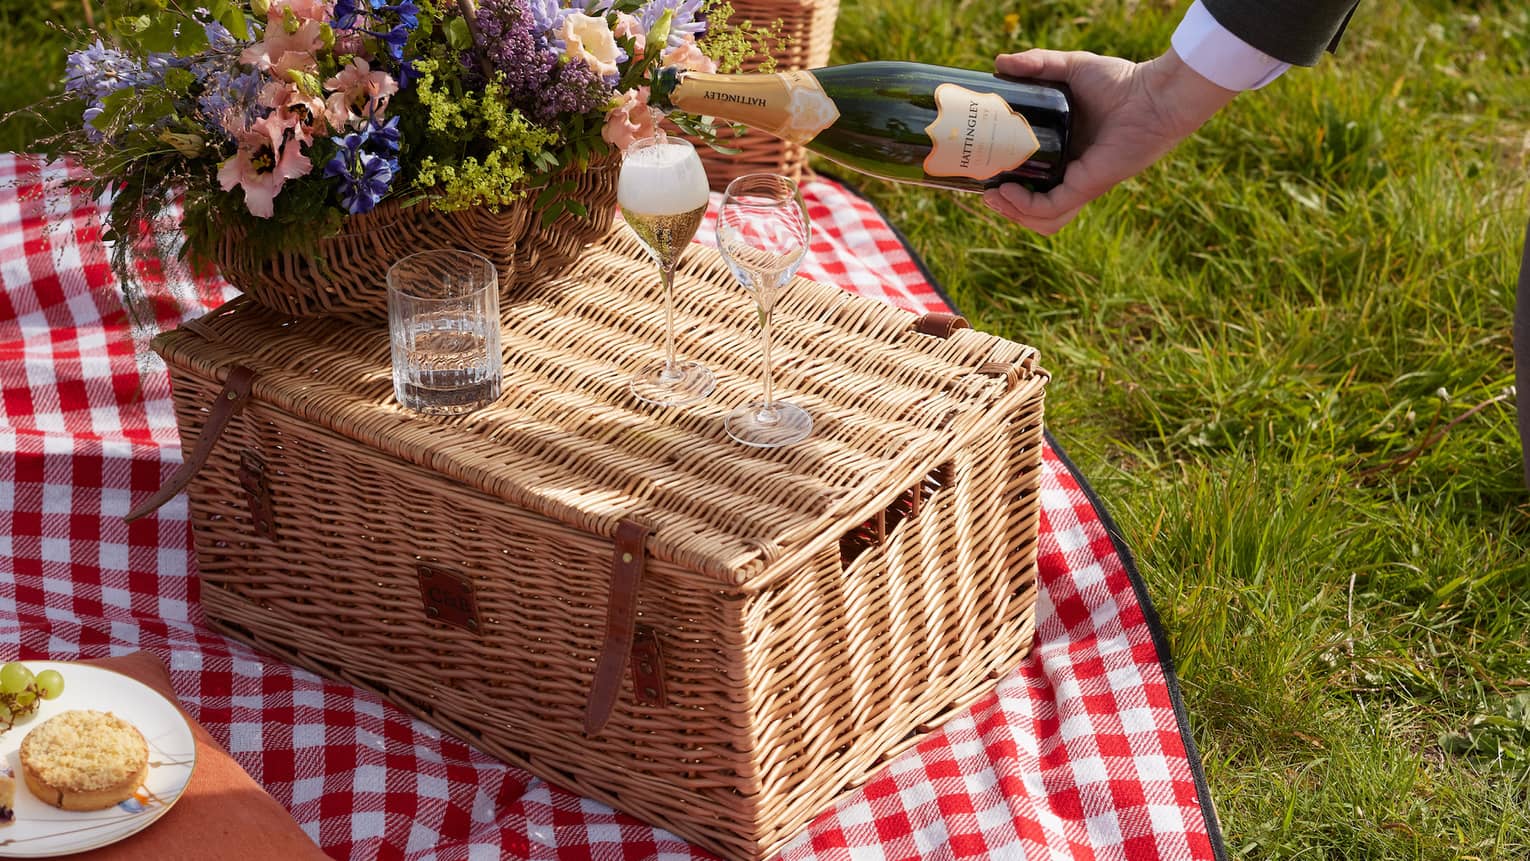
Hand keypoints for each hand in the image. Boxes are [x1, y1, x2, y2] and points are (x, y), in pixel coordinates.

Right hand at [984, 48, 1237, 233]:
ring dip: (1014, 213)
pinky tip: (1006, 191)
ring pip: (1042, 218)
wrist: (1155, 94)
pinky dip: (1026, 205)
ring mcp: (1080, 183)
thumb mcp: (1071, 69)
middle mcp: (1073, 173)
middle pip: (1034, 206)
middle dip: (1006, 206)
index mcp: (1067, 153)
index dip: (1008, 183)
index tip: (983, 169)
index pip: (1033, 180)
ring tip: (992, 196)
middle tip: (983, 188)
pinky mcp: (1087, 185)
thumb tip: (997, 63)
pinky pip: (1051, 208)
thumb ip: (1037, 64)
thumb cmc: (1122, 81)